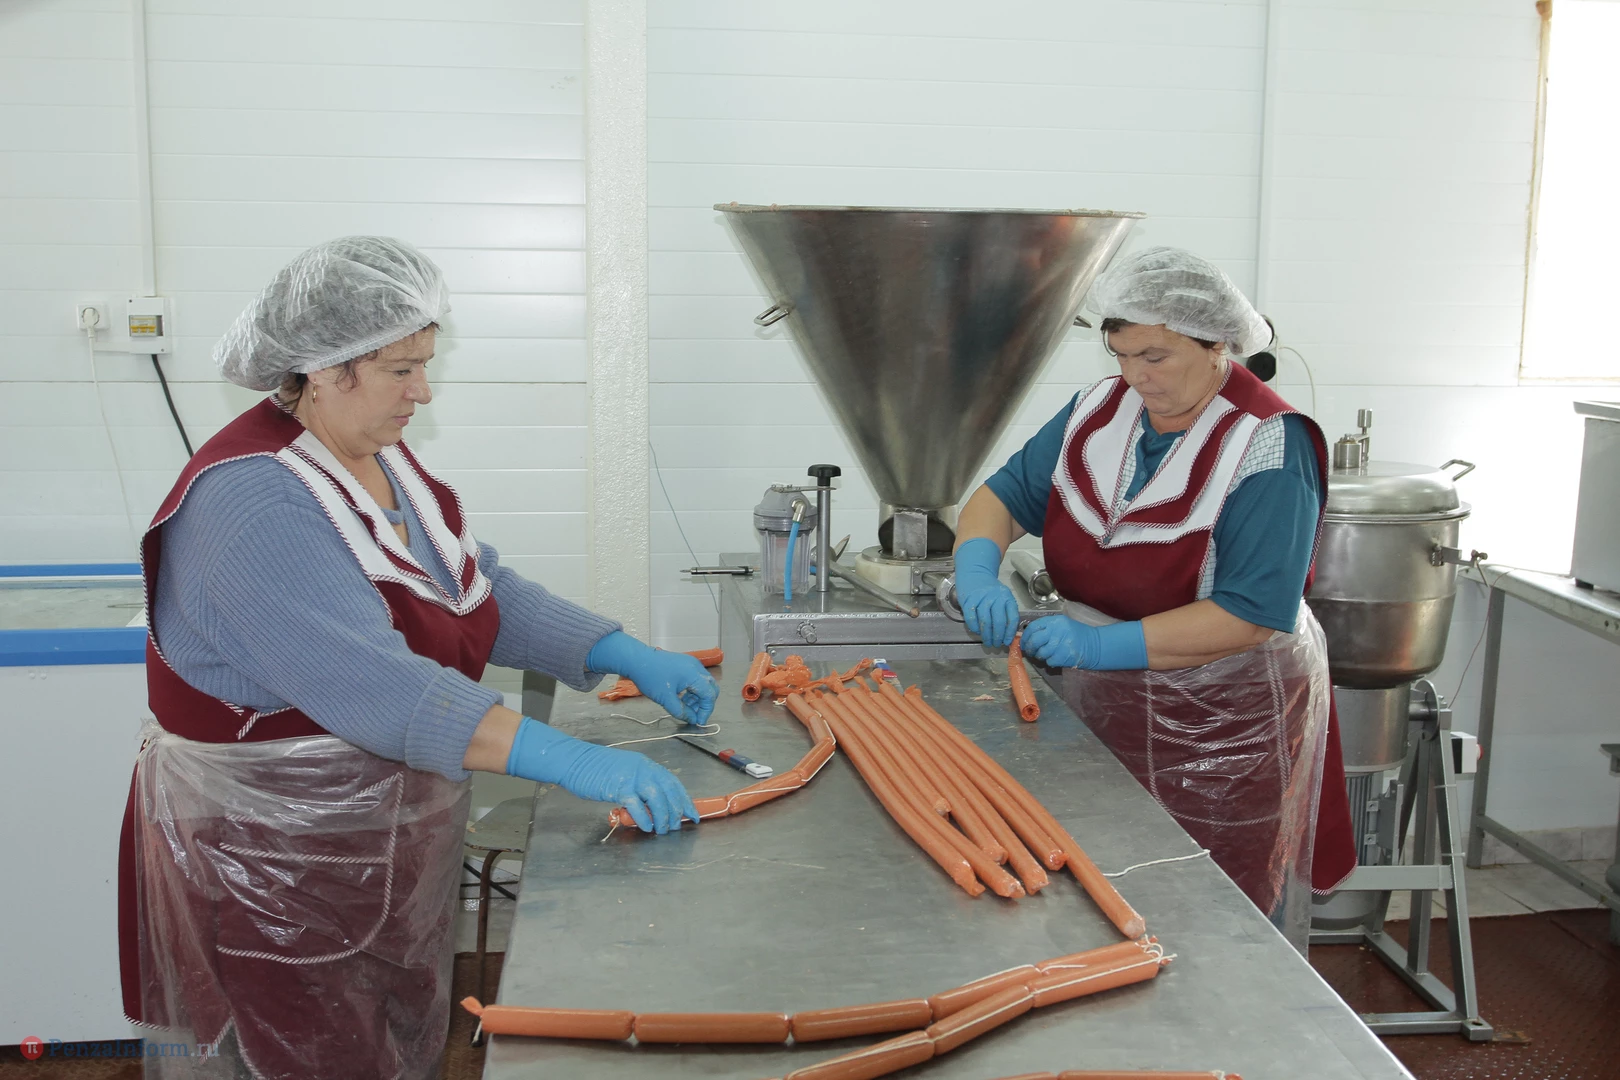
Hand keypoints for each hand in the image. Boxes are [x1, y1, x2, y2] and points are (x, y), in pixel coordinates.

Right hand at [506, 717, 698, 832]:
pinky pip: (637, 806)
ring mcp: (632, 778)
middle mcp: (643, 770)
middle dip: (676, 812)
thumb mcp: (626, 772)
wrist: (575, 761)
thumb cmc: (597, 769)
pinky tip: (646, 827)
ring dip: (663, 818)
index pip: (673, 783)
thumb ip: (640, 785)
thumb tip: (653, 805)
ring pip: (657, 799)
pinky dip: (644, 818)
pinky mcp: (618, 788)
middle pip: (669, 792)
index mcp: (647, 766)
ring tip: (661, 830)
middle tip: (675, 827)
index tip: (692, 814)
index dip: (685, 800)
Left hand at [587, 632, 718, 723]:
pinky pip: (695, 679)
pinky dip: (692, 690)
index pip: (709, 695)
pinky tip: (681, 697)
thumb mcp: (665, 699)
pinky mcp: (685, 663)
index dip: (706, 710)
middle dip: (704, 704)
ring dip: (697, 697)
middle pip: (710, 688)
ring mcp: (691, 663)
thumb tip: (692, 720)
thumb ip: (681, 711)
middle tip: (693, 715)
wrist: (637, 660)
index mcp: (694, 674)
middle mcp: (696, 667)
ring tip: (684, 706)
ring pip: (703, 684)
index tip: (698, 722)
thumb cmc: (650, 677)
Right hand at [953, 537, 1019, 647]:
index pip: (1012, 618)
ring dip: (986, 635)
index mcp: (1007, 597)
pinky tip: (977, 632)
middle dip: (997, 637)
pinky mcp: (969, 600)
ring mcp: (982, 598)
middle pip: (998, 621)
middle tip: (995, 644)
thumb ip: (1006, 614)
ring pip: (985, 621)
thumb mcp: (1002, 598)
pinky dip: (974, 628)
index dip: (1010, 633)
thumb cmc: (990, 592)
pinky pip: (972, 618)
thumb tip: (1008, 636)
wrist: (975, 574)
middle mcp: (996, 597)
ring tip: (987, 642)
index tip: (1007, 642)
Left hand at [1020, 615, 1149, 670]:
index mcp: (1055, 621)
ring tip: (1045, 655)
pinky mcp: (1064, 656)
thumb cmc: (1076, 635)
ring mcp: (1060, 644)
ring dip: (1040, 656)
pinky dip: (1049, 662)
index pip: (1033, 627)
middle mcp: (1056, 630)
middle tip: (1030, 651)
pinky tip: (1054, 659)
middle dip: (1029, 648)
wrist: (1095, 645)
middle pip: (1034, 640)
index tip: (1024, 642)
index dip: (1025, 636)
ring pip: (1040, 652)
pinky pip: (1049, 661)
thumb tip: (1027, 637)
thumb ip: (1046, 629)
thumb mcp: (1062, 625)